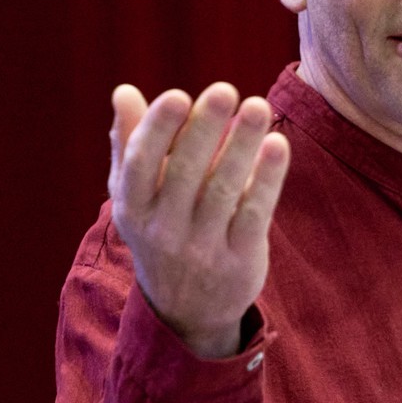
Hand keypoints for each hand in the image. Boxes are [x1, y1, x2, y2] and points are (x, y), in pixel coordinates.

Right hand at [109, 81, 291, 357]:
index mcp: (134, 208)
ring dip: (241, 146)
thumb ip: (130, 144)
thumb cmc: (160, 231)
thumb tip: (124, 92)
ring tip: (258, 106)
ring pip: (223, 191)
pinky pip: (254, 215)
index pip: (141, 165)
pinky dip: (267, 180)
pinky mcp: (239, 260)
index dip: (157, 130)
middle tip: (226, 90)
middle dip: (205, 129)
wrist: (186, 311)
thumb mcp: (136, 196)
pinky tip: (277, 145)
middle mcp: (164, 230)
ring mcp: (202, 248)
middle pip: (185, 173)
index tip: (178, 96)